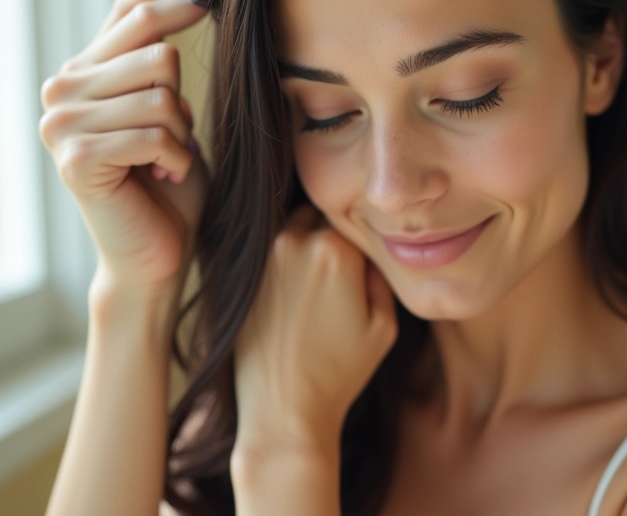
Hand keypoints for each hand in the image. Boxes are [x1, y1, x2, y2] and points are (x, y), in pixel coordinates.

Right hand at [38, 0, 210, 299]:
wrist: (156, 253)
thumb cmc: (169, 183)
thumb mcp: (168, 113)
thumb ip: (158, 66)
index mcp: (83, 76)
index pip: (125, 16)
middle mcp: (62, 92)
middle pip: (154, 52)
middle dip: (181, 100)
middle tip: (173, 139)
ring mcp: (63, 124)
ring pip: (161, 93)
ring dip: (180, 135)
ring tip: (166, 161)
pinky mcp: (78, 158)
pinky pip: (156, 133)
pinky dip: (176, 159)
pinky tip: (162, 177)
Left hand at [232, 202, 397, 456]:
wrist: (284, 410)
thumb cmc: (340, 372)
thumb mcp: (385, 325)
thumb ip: (381, 275)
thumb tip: (371, 251)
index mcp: (337, 249)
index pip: (353, 220)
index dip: (360, 239)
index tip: (359, 262)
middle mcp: (296, 241)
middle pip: (318, 216)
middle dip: (329, 234)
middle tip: (335, 271)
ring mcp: (263, 258)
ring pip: (291, 230)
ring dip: (303, 245)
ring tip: (311, 285)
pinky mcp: (241, 278)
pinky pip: (267, 255)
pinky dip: (279, 264)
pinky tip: (288, 296)